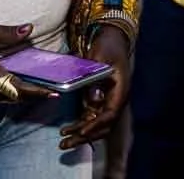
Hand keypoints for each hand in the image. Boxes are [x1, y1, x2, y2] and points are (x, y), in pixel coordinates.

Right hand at [0, 22, 56, 105]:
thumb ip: (7, 33)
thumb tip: (29, 29)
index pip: (20, 88)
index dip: (38, 92)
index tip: (54, 93)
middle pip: (18, 97)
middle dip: (36, 94)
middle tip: (54, 90)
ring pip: (9, 100)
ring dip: (25, 95)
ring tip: (42, 88)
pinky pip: (0, 100)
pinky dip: (13, 94)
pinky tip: (21, 87)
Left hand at [59, 27, 130, 149]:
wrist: (111, 39)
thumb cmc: (107, 46)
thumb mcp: (100, 58)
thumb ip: (96, 79)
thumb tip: (93, 100)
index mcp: (120, 89)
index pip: (111, 113)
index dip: (97, 124)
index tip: (82, 132)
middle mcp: (116, 99)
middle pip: (104, 125)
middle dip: (86, 136)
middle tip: (66, 144)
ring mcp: (108, 101)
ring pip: (97, 125)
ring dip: (81, 135)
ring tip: (63, 142)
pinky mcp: (100, 100)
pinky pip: (91, 118)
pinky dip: (80, 126)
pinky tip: (67, 131)